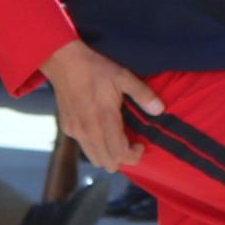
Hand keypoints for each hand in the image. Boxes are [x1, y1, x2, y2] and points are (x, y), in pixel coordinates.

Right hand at [38, 35, 168, 175]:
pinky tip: (100, 131)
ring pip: (94, 158)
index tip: (140, 146)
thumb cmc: (95, 68)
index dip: (133, 156)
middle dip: (123, 159)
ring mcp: (76, 131)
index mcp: (104, 119)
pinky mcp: (67, 128)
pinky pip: (83, 147)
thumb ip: (142, 94)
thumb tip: (160, 110)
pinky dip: (95, 147)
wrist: (63, 61)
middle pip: (107, 163)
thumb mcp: (123, 76)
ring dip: (108, 155)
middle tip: (130, 144)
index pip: (120, 154)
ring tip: (116, 140)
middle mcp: (88, 130)